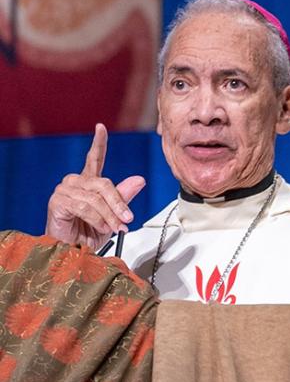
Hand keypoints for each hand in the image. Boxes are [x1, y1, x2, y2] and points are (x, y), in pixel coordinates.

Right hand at [46, 123, 145, 248]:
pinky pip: (84, 206)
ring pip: (96, 198)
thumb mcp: (113, 217)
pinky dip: (97, 219)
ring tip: (115, 229)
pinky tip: (101, 228)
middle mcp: (75, 183)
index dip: (99, 143)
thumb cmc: (88, 235)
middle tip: (128, 219)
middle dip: (119, 203)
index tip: (101, 128)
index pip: (94, 158)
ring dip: (109, 216)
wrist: (72, 253)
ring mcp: (64, 191)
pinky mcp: (57, 202)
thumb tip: (140, 180)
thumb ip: (124, 198)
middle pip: (104, 184)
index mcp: (88, 183)